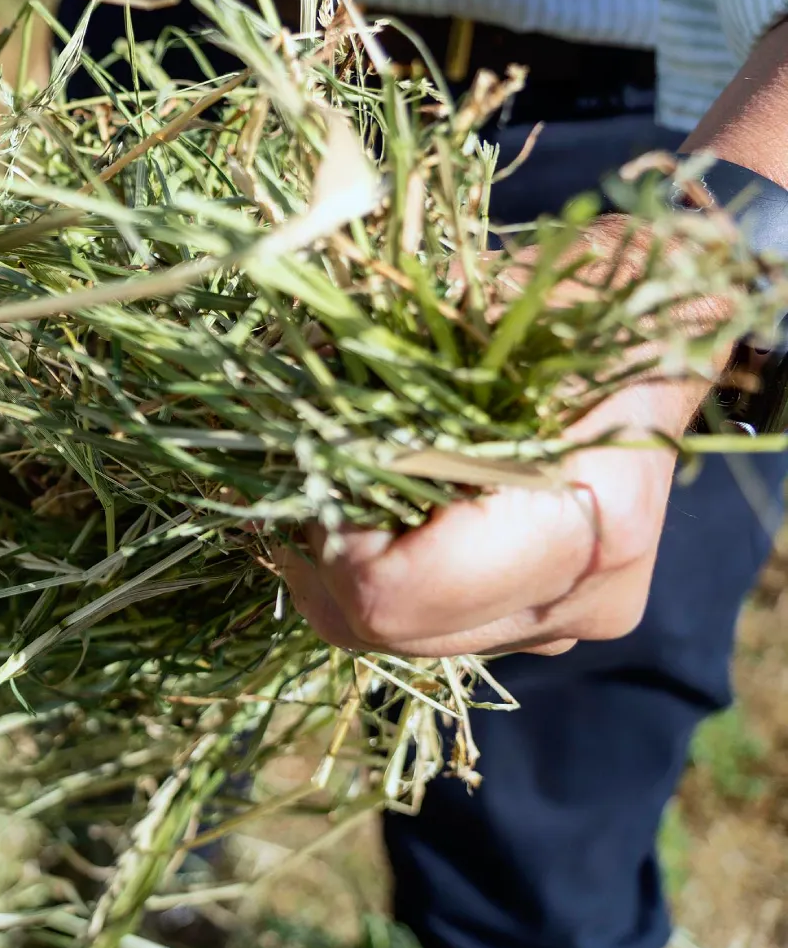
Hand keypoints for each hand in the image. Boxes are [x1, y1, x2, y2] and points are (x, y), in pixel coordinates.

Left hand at [280, 218, 721, 657]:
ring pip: (392, 639)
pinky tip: (360, 512)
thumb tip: (298, 391)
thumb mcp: (487, 308)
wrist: (650, 345)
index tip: (317, 461)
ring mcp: (557, 623)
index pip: (404, 590)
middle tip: (307, 470)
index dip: (335, 533)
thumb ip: (399, 362)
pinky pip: (418, 627)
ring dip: (341, 570)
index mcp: (584, 523)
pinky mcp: (532, 625)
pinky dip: (371, 576)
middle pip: (389, 628)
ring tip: (330, 483)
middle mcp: (579, 597)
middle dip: (328, 552)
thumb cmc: (567, 311)